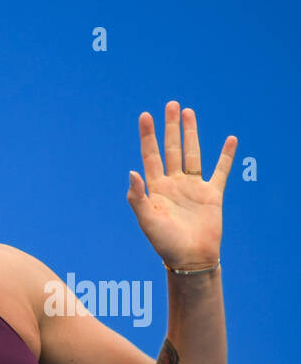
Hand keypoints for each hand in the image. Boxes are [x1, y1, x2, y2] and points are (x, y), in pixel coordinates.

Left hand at [126, 101, 236, 270]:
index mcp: (155, 189)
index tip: (145, 116)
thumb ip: (137, 197)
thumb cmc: (164, 243)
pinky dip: (226, 155)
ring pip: (192, 153)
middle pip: (171, 149)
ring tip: (189, 112)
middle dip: (170, 127)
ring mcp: (192, 187)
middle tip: (171, 105)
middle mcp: (173, 184)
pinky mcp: (212, 194)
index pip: (150, 156)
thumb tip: (132, 171)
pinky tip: (230, 139)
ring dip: (191, 133)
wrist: (189, 258)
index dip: (148, 136)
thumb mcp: (146, 220)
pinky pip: (220, 171)